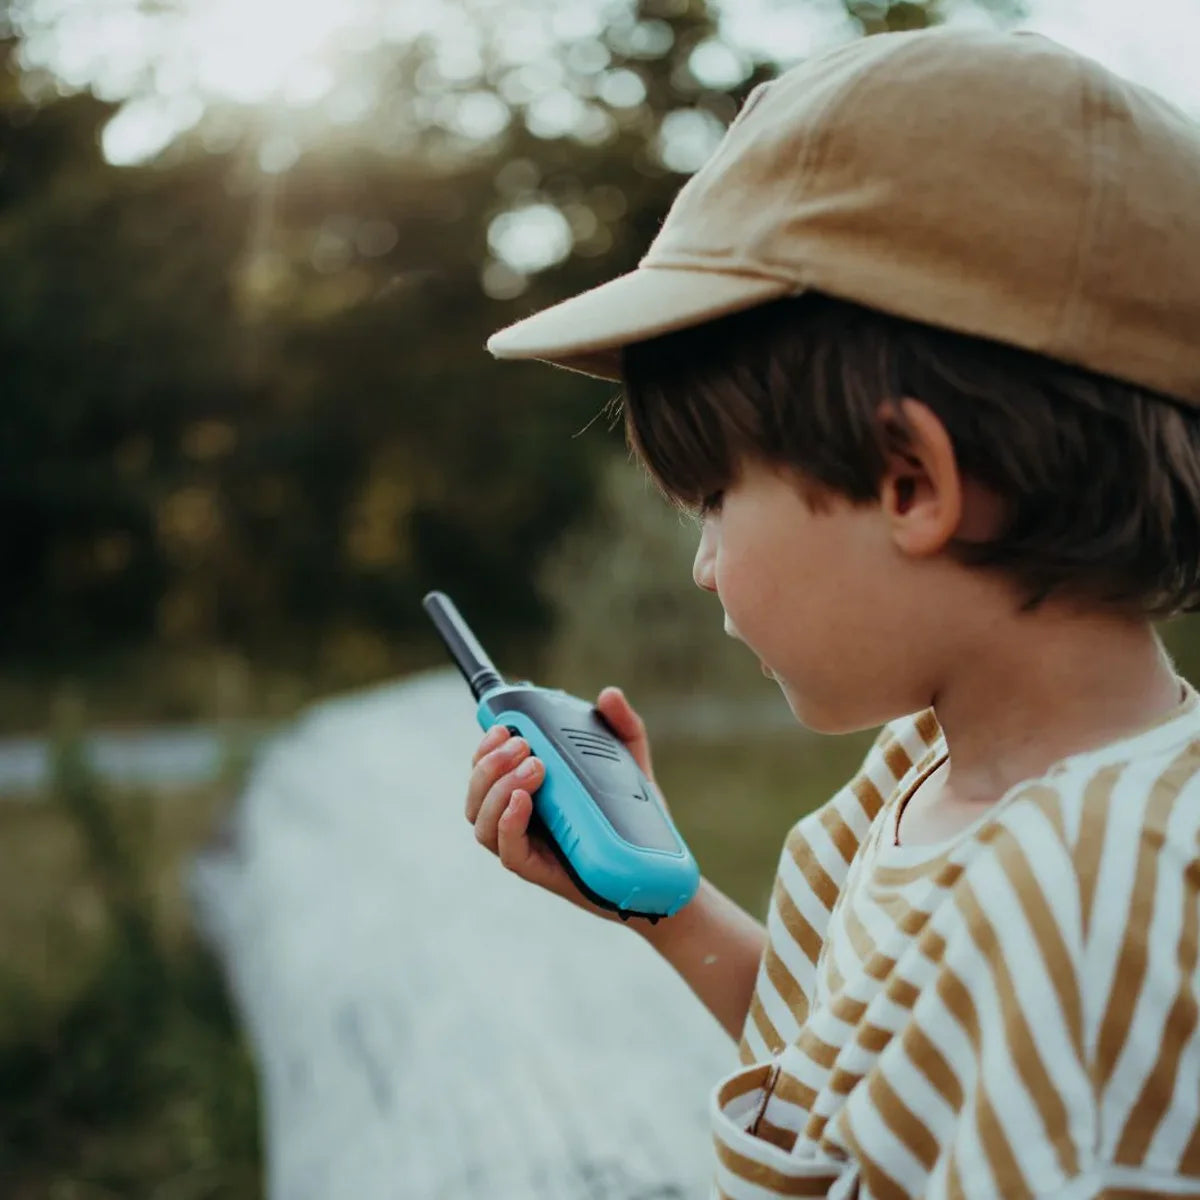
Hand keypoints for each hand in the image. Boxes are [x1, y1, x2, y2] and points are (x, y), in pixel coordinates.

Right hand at [463, 685, 664, 918]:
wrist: (657, 869)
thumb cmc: (636, 817)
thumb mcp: (631, 762)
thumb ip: (622, 726)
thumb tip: (609, 695)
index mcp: (529, 791)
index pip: (486, 769)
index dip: (484, 748)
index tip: (502, 726)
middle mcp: (520, 818)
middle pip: (477, 792)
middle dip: (490, 763)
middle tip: (524, 745)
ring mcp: (526, 846)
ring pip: (482, 820)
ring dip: (497, 788)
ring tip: (534, 767)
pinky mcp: (538, 871)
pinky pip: (506, 850)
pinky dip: (507, 822)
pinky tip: (523, 801)